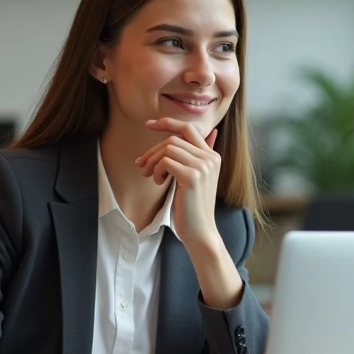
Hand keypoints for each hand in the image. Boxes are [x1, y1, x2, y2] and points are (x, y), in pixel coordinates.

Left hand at [137, 118, 220, 243]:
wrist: (200, 231)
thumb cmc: (193, 206)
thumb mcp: (197, 177)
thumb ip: (198, 156)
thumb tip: (211, 131)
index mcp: (212, 156)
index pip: (189, 128)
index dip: (167, 122)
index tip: (148, 124)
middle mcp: (210, 158)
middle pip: (173, 139)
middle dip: (153, 151)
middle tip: (142, 166)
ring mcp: (203, 166)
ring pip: (168, 148)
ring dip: (153, 161)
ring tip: (151, 176)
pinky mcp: (192, 177)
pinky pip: (165, 162)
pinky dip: (156, 170)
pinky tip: (159, 182)